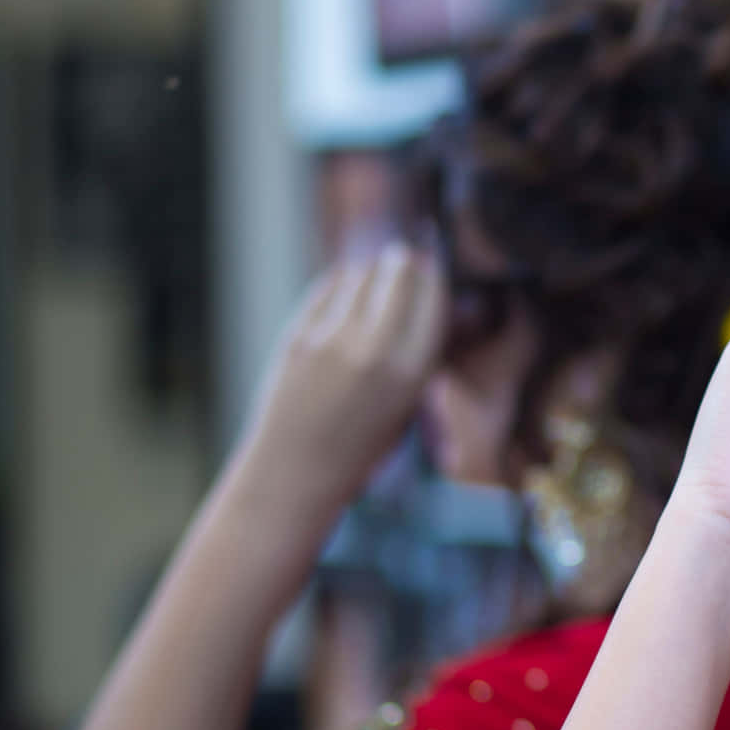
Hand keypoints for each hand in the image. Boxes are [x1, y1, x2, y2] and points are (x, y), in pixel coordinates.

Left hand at [233, 244, 446, 512]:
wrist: (296, 470)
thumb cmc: (361, 447)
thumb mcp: (408, 406)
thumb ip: (417, 353)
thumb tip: (424, 295)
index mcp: (410, 370)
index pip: (431, 295)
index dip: (434, 276)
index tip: (432, 267)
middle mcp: (373, 347)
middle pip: (397, 274)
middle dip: (405, 264)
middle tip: (407, 259)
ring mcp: (330, 338)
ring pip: (360, 274)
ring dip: (372, 272)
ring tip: (377, 279)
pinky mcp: (297, 334)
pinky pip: (328, 290)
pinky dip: (342, 285)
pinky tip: (347, 291)